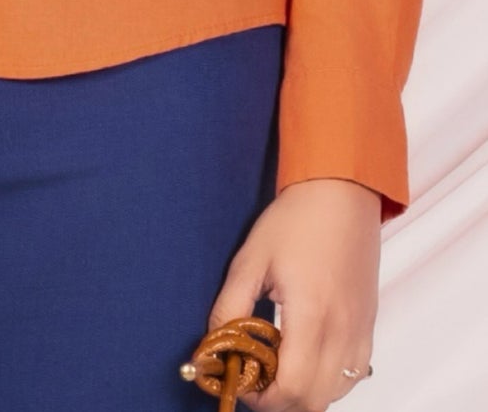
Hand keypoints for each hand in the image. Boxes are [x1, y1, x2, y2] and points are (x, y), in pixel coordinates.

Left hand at [205, 177, 380, 410]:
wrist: (341, 192)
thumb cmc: (295, 219)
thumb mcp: (251, 259)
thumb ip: (231, 308)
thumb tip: (212, 347)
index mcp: (311, 314)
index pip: (291, 388)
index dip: (261, 399)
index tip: (240, 382)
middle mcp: (342, 330)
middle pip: (314, 402)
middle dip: (279, 400)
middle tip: (255, 377)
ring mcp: (361, 331)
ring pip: (335, 394)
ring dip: (304, 392)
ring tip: (278, 364)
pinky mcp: (369, 326)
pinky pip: (352, 375)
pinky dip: (327, 380)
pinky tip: (305, 356)